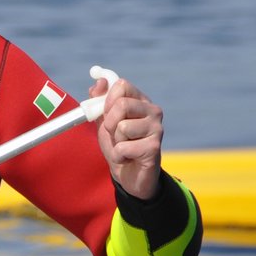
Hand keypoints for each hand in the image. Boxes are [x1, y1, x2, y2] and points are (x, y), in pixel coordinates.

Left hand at [90, 76, 163, 200]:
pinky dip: (118, 156)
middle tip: (114, 134)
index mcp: (141, 100)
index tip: (106, 113)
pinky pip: (123, 147)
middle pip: (122, 105)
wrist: (128, 174)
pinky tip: (128, 158)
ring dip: (115, 142)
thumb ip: (99, 100)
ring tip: (124, 147)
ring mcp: (157, 128)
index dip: (107, 100)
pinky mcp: (154, 147)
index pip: (122, 85)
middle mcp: (153, 111)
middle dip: (109, 123)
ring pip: (122, 127)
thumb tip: (99, 80)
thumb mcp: (104, 121)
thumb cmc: (118, 145)